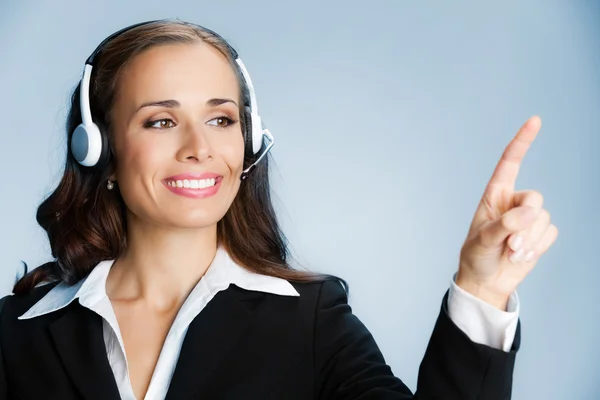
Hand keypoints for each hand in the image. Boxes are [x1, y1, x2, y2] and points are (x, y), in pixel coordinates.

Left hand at [456, 116, 558, 309]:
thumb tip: (529, 214)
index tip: (535, 120)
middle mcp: (513, 203)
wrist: (486, 281)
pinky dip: (538, 247)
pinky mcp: (540, 234)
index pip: (510, 163)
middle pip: (535, 198)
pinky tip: (521, 257)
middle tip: (510, 244)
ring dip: (529, 240)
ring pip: (544, 219)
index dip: (522, 142)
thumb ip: (503, 225)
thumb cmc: (476, 256)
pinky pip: (551, 234)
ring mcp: (528, 219)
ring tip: (510, 252)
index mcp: (494, 195)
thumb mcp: (482, 240)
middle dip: (526, 223)